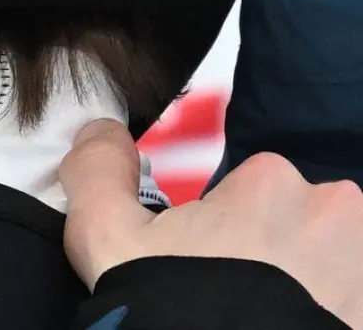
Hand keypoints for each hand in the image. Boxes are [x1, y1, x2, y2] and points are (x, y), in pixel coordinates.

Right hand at [61, 119, 362, 324]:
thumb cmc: (167, 305)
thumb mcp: (106, 233)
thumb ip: (99, 169)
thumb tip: (100, 128)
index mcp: (272, 183)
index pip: (253, 189)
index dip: (225, 227)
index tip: (204, 262)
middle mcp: (337, 215)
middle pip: (303, 223)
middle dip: (277, 251)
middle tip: (235, 293)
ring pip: (334, 262)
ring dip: (310, 282)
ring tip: (262, 318)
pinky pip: (349, 300)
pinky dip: (328, 312)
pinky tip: (287, 327)